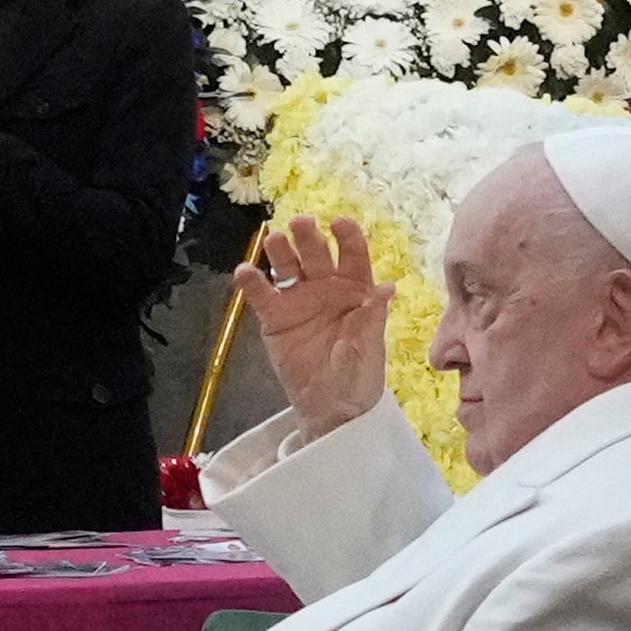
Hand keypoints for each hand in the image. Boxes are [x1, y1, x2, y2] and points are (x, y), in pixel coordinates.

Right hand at [236, 214, 393, 435]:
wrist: (330, 407)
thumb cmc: (358, 376)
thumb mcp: (369, 350)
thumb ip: (371, 320)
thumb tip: (385, 289)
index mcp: (356, 289)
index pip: (353, 255)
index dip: (348, 237)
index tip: (340, 223)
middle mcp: (326, 287)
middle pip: (316, 254)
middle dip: (309, 236)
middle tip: (301, 223)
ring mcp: (298, 300)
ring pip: (287, 267)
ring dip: (280, 251)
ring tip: (274, 240)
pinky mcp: (274, 318)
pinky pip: (262, 295)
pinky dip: (252, 282)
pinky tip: (245, 272)